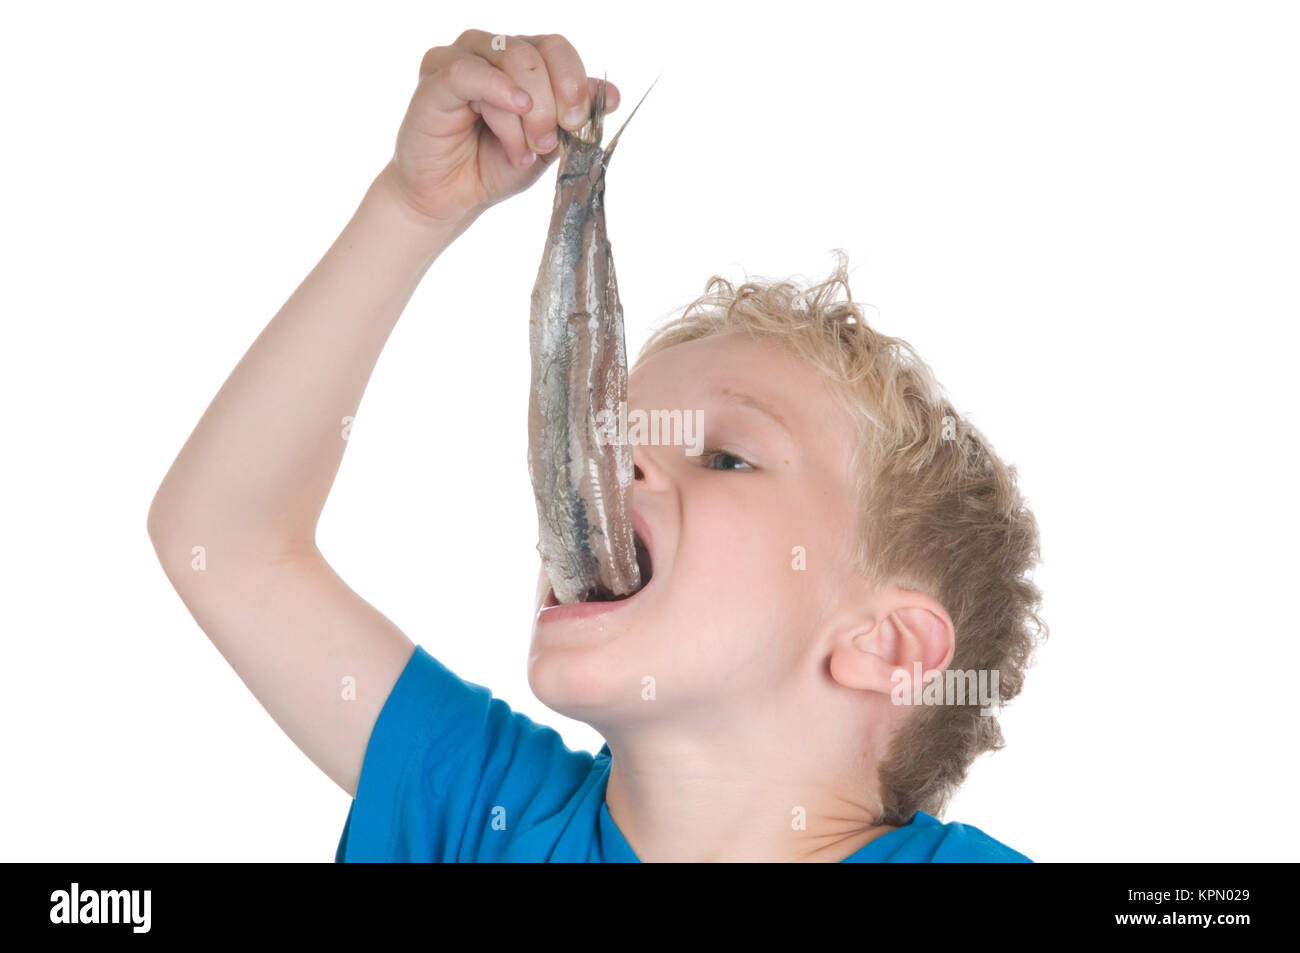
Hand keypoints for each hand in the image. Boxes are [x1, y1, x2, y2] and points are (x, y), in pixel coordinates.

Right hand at [384, 30, 620, 226]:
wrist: (452, 198)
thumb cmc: (494, 166)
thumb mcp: (548, 144)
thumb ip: (575, 117)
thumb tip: (612, 94)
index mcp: (521, 61)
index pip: (556, 49)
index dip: (573, 81)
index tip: (577, 122)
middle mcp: (491, 51)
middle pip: (535, 54)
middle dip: (551, 103)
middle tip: (546, 145)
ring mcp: (461, 59)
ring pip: (509, 60)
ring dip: (526, 112)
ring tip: (522, 152)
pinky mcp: (436, 78)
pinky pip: (471, 72)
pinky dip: (499, 91)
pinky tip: (516, 109)